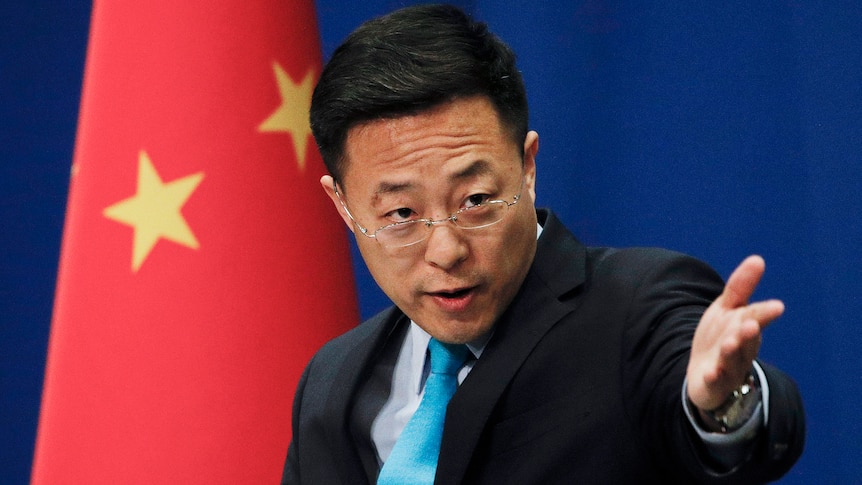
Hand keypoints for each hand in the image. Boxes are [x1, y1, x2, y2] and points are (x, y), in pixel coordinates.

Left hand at [686, 255, 783, 410]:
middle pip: (745, 340)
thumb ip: (740, 287)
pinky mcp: (714, 383)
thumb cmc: (721, 337)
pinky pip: (715, 381)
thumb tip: (758, 259)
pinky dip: (714, 377)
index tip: (777, 306)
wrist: (707, 375)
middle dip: (748, 333)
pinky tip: (711, 372)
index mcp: (746, 327)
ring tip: (730, 343)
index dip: (764, 313)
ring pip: (732, 360)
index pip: (755, 317)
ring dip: (731, 351)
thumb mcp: (727, 310)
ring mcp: (729, 367)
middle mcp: (742, 348)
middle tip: (751, 323)